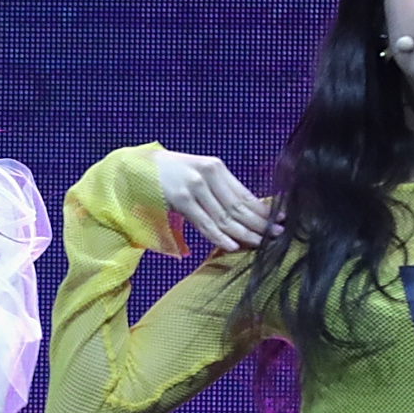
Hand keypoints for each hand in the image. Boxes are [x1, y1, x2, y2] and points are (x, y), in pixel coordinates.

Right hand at [153, 148, 274, 252]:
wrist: (134, 168)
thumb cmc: (167, 175)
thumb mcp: (194, 175)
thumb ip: (215, 190)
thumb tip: (240, 213)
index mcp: (215, 167)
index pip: (244, 193)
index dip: (263, 209)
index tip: (279, 219)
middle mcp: (208, 175)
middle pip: (238, 206)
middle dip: (259, 222)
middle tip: (278, 235)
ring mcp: (194, 187)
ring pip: (224, 217)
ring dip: (244, 233)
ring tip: (260, 243)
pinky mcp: (180, 200)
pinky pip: (204, 223)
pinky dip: (219, 236)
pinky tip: (233, 245)